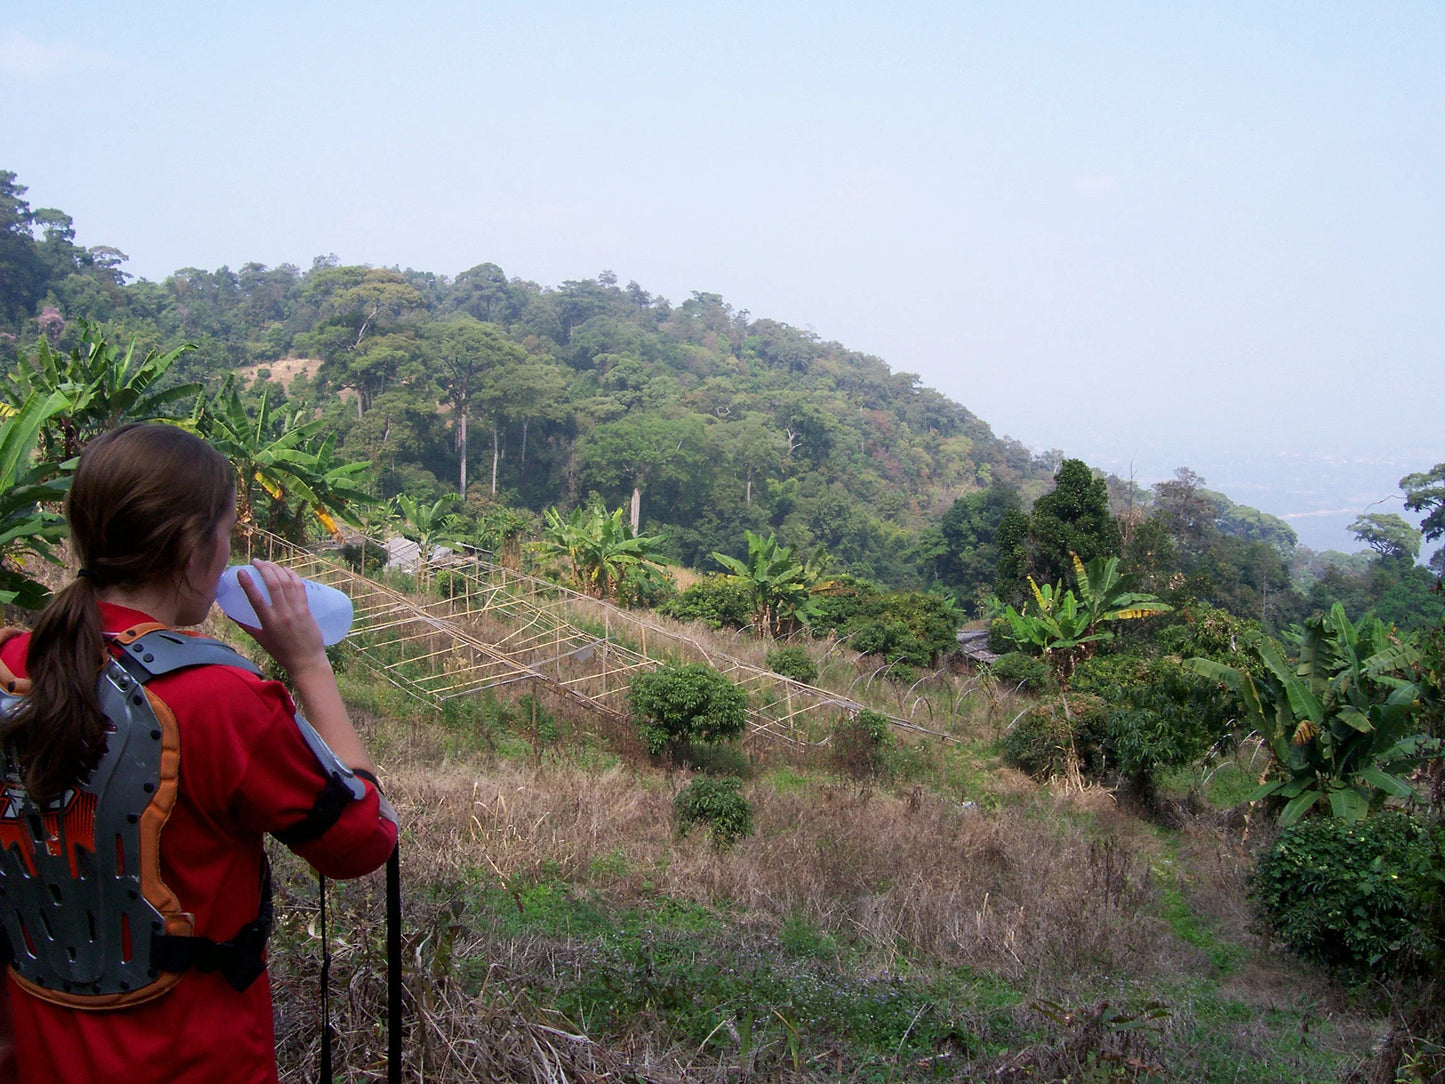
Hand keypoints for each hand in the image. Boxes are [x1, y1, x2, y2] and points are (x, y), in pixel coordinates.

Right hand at [233, 560, 328, 677]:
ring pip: (287, 583)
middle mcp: (283, 614)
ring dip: (277, 569)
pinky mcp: (307, 609)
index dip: (248, 583)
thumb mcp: (261, 639)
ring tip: (268, 563)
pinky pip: (300, 588)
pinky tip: (286, 569)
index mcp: (269, 622)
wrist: (307, 661)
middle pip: (273, 585)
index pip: (256, 599)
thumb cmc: (281, 652)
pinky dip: (293, 576)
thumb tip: (230, 614)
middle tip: (256, 561)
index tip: (241, 571)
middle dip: (264, 569)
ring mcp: (296, 610)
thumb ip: (246, 625)